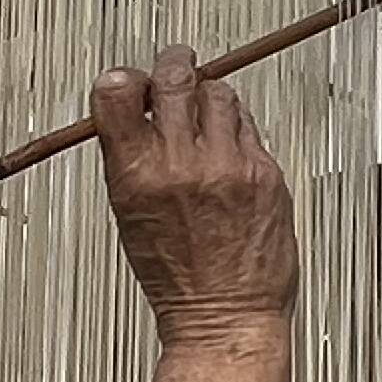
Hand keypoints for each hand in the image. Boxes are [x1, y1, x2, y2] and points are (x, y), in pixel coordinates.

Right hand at [92, 47, 297, 351]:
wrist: (224, 316)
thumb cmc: (175, 274)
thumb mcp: (128, 213)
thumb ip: (131, 157)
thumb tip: (139, 106)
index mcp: (135, 175)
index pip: (116, 90)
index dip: (126, 78)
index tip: (135, 83)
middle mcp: (181, 165)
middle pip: (176, 77)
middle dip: (175, 65)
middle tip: (177, 67)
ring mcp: (228, 166)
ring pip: (219, 93)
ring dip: (210, 97)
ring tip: (207, 122)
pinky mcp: (265, 174)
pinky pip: (249, 127)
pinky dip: (237, 131)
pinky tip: (230, 156)